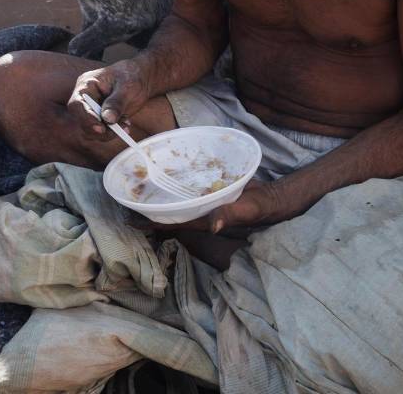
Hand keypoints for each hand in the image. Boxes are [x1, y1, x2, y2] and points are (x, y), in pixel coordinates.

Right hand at [67, 60, 150, 141]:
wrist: (138, 79)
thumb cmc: (131, 76)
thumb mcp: (127, 86)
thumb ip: (116, 102)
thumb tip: (107, 119)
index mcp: (86, 85)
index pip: (77, 104)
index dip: (86, 118)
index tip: (101, 128)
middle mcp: (84, 99)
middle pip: (82, 121)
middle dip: (100, 129)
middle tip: (120, 130)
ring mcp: (91, 111)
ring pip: (90, 131)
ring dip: (108, 133)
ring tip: (126, 123)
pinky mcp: (99, 120)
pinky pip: (100, 132)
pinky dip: (112, 132)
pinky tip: (125, 124)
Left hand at [133, 179, 291, 235]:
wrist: (275, 198)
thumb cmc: (261, 206)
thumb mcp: (247, 209)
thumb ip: (230, 214)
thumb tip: (213, 226)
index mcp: (204, 219)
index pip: (172, 223)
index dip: (151, 223)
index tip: (129, 220)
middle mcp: (202, 213)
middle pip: (171, 214)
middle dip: (150, 211)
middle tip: (128, 200)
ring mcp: (207, 204)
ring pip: (180, 203)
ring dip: (163, 199)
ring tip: (142, 189)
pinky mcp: (214, 194)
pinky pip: (192, 191)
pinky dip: (180, 186)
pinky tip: (171, 177)